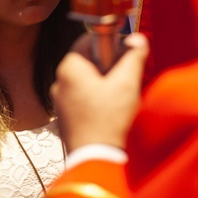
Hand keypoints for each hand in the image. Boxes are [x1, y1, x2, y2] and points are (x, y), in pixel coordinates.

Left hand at [51, 33, 148, 152]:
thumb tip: (138, 39)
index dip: (109, 45)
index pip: (88, 40)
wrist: (96, 159)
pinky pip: (81, 98)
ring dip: (103, 85)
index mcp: (69, 68)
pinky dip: (95, 100)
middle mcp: (59, 82)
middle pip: (88, 62)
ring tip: (117, 99)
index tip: (122, 58)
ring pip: (86, 81)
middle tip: (123, 80)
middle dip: (108, 67)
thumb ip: (133, 56)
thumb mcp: (127, 83)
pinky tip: (108, 113)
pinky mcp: (65, 116)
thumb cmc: (109, 120)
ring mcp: (60, 100)